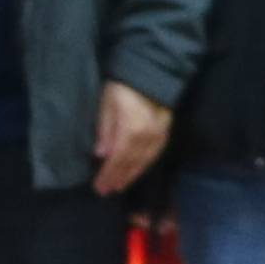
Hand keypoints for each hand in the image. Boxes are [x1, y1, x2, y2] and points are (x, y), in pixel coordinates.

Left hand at [89, 82, 172, 197]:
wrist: (151, 72)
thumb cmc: (122, 87)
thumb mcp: (107, 104)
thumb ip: (105, 130)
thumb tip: (101, 154)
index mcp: (130, 131)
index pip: (117, 159)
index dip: (108, 175)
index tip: (99, 187)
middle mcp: (146, 138)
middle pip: (130, 163)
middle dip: (118, 178)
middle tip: (107, 191)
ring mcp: (158, 136)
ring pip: (144, 162)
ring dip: (132, 175)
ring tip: (120, 185)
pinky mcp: (165, 132)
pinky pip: (154, 155)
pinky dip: (144, 165)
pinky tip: (138, 170)